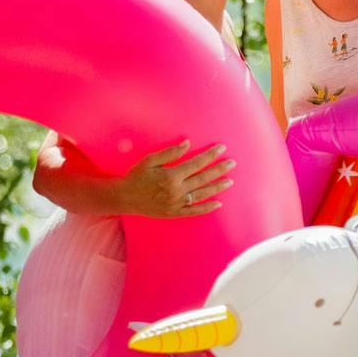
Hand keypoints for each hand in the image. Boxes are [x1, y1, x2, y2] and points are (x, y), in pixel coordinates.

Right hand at [116, 141, 234, 217]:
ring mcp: (177, 203)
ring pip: (202, 194)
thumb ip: (169, 152)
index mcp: (171, 175)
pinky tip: (218, 204)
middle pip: (203, 178)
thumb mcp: (149, 160)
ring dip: (217, 187)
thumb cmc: (136, 176)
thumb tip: (187, 143)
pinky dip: (207, 208)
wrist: (125, 198)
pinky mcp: (175, 213)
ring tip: (230, 181)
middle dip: (219, 169)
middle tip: (232, 163)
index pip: (196, 163)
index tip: (221, 149)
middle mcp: (177, 190)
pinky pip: (194, 211)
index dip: (210, 155)